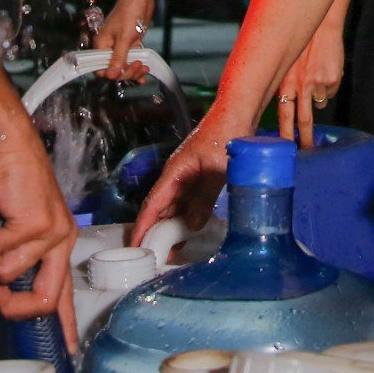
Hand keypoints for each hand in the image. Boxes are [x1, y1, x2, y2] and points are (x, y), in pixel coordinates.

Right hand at [0, 138, 77, 337]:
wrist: (7, 145)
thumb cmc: (7, 183)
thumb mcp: (14, 227)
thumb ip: (14, 256)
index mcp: (60, 244)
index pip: (66, 293)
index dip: (66, 324)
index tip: (67, 350)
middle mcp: (62, 240)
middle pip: (46, 299)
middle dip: (12, 306)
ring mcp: (51, 231)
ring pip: (9, 274)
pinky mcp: (34, 222)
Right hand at [100, 0, 155, 80]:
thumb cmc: (130, 13)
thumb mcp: (124, 38)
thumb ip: (118, 57)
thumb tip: (112, 75)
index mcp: (101, 45)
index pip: (100, 68)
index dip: (112, 73)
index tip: (123, 72)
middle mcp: (108, 47)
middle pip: (113, 69)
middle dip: (126, 71)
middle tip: (138, 67)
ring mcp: (118, 46)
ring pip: (123, 65)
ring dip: (133, 71)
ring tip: (144, 69)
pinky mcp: (128, 44)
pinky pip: (130, 59)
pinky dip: (136, 66)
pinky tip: (143, 72)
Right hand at [132, 106, 247, 239]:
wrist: (237, 113)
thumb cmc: (226, 133)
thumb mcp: (218, 170)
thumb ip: (205, 198)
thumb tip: (191, 225)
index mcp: (175, 172)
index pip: (152, 204)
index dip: (143, 226)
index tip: (136, 245)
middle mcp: (176, 175)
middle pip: (159, 209)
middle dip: (154, 233)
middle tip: (154, 258)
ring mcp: (187, 177)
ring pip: (173, 207)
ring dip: (170, 228)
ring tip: (170, 252)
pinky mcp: (198, 178)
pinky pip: (187, 202)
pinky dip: (185, 218)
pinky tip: (188, 232)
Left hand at [276, 22, 344, 147]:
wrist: (322, 27)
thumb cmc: (303, 45)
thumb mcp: (288, 65)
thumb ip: (288, 85)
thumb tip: (291, 105)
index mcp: (286, 82)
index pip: (284, 115)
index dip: (284, 133)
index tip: (285, 148)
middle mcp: (300, 85)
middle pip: (303, 119)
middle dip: (306, 138)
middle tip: (307, 150)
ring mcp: (317, 84)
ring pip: (320, 103)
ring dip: (318, 97)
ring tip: (315, 77)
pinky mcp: (331, 80)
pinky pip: (330, 91)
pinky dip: (329, 85)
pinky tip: (325, 69)